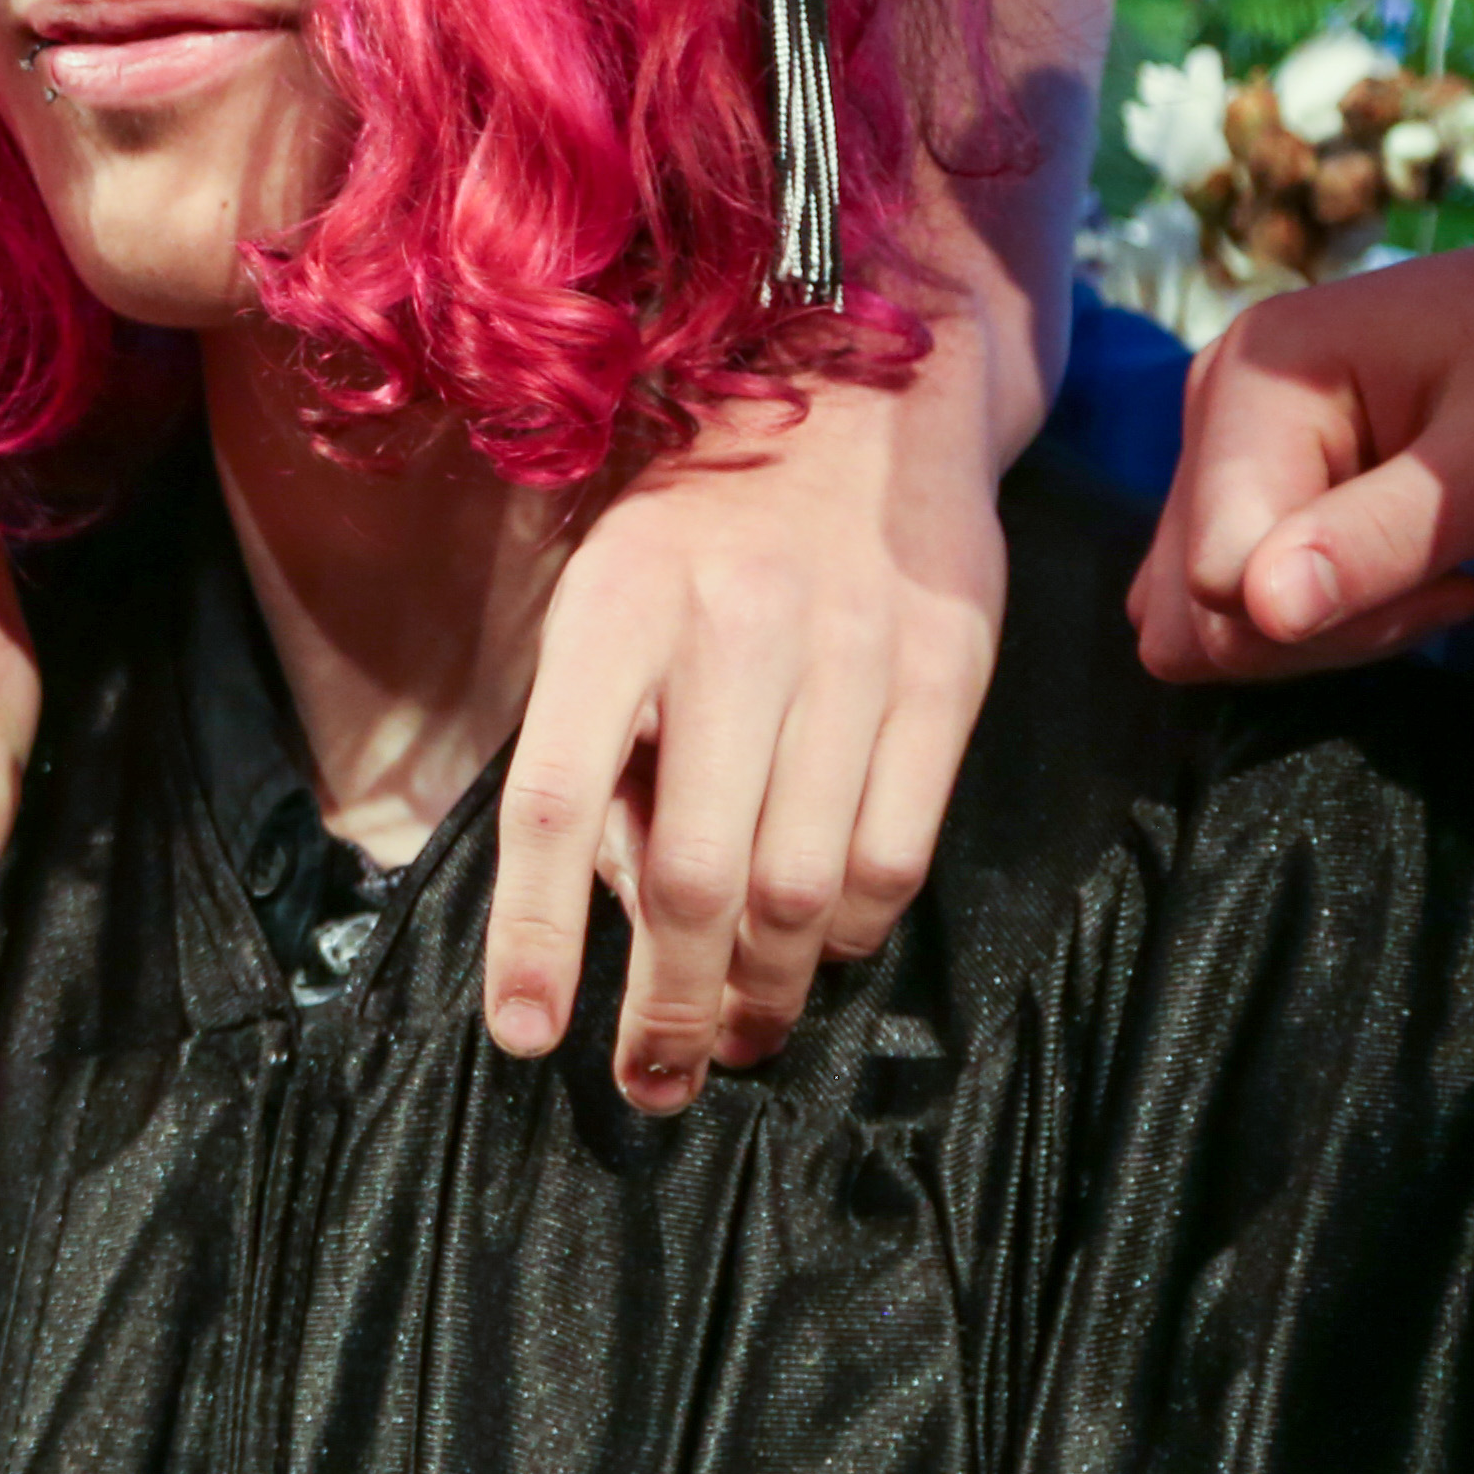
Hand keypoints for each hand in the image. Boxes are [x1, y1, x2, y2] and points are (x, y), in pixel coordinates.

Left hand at [485, 367, 1007, 1104]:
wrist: (870, 394)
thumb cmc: (703, 522)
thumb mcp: (606, 595)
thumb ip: (599, 740)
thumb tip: (616, 914)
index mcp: (616, 606)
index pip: (556, 799)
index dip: (536, 934)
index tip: (526, 1034)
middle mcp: (733, 629)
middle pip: (694, 874)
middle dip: (668, 1007)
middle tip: (651, 1079)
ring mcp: (852, 652)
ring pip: (800, 887)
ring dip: (761, 994)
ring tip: (733, 1037)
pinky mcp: (946, 671)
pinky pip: (895, 851)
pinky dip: (850, 930)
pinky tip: (817, 948)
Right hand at [1129, 233, 1473, 684]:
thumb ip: (1376, 542)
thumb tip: (1254, 610)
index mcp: (1260, 376)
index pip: (1216, 572)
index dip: (1327, 617)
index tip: (1456, 581)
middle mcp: (1219, 399)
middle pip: (1192, 602)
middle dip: (1313, 632)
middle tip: (1444, 584)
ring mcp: (1233, 443)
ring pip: (1200, 611)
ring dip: (1311, 632)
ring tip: (1429, 577)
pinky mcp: (1263, 479)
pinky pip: (1234, 593)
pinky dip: (1310, 614)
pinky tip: (1405, 575)